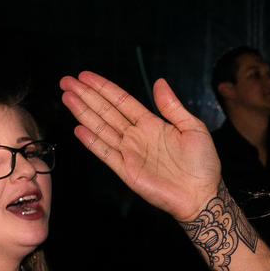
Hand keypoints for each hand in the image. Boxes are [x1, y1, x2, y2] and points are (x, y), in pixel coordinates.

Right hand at [60, 72, 221, 219]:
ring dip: (84, 113)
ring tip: (67, 97)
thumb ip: (173, 107)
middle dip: (86, 96)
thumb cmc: (203, 164)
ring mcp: (130, 153)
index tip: (85, 75)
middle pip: (107, 112)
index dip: (104, 88)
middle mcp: (137, 136)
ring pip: (102, 128)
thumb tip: (159, 82)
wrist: (202, 195)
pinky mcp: (126, 171)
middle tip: (66, 80)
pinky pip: (106, 153)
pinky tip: (79, 128)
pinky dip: (92, 142)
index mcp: (152, 124)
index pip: (122, 101)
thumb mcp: (193, 128)